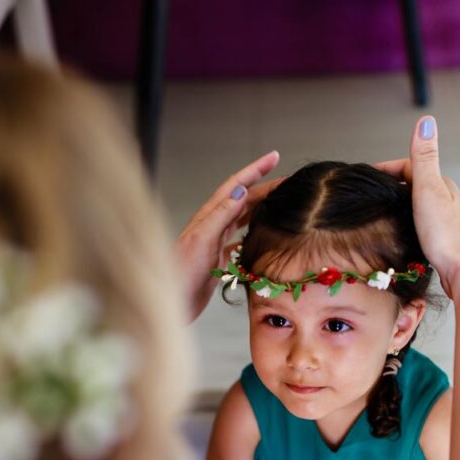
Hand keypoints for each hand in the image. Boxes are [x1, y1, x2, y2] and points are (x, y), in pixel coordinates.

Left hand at [176, 151, 280, 321]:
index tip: (274, 157)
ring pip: (242, 218)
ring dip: (260, 208)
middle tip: (288, 183)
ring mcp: (214, 242)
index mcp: (209, 216)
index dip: (255, 170)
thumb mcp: (202, 239)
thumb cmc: (182, 273)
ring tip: (279, 203)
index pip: (236, 185)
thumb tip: (240, 190)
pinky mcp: (216, 259)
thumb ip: (220, 215)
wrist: (171, 302)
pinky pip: (239, 241)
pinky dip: (252, 234)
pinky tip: (262, 236)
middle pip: (243, 199)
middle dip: (264, 187)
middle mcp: (212, 225)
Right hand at [377, 116, 459, 298]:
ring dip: (396, 209)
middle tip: (366, 197)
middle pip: (411, 187)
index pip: (408, 167)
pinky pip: (417, 227)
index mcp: (441, 185)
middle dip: (389, 188)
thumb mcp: (430, 190)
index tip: (365, 175)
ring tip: (376, 216)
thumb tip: (425, 122)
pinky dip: (403, 226)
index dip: (385, 168)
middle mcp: (445, 201)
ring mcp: (444, 222)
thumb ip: (425, 158)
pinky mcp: (441, 243)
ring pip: (414, 208)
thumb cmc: (449, 235)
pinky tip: (396, 237)